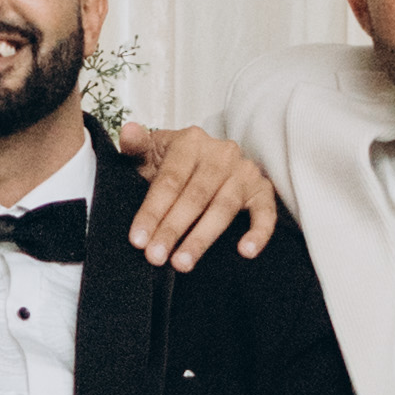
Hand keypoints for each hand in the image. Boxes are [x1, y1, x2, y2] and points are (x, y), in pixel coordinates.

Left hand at [103, 121, 284, 267]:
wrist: (201, 164)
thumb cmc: (170, 165)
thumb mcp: (149, 154)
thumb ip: (136, 147)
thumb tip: (127, 131)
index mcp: (191, 141)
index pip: (170, 180)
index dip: (152, 211)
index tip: (138, 240)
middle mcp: (221, 153)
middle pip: (195, 196)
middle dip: (173, 229)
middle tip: (156, 257)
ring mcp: (244, 171)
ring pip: (223, 207)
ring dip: (202, 238)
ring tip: (183, 263)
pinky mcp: (262, 189)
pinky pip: (266, 211)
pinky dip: (259, 232)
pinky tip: (245, 252)